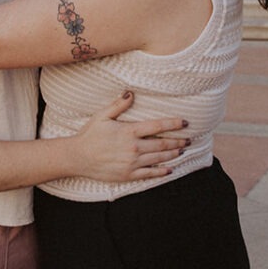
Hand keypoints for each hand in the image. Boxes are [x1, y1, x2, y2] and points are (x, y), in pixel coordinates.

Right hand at [71, 92, 187, 182]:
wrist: (78, 157)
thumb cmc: (89, 135)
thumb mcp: (102, 116)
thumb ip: (118, 105)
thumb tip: (131, 93)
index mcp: (129, 131)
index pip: (157, 126)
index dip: (173, 124)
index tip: (185, 122)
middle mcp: (134, 148)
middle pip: (162, 144)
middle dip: (178, 141)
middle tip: (189, 140)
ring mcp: (132, 163)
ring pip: (159, 159)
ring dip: (173, 154)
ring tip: (182, 151)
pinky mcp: (129, 175)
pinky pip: (150, 174)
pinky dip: (162, 172)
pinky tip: (170, 169)